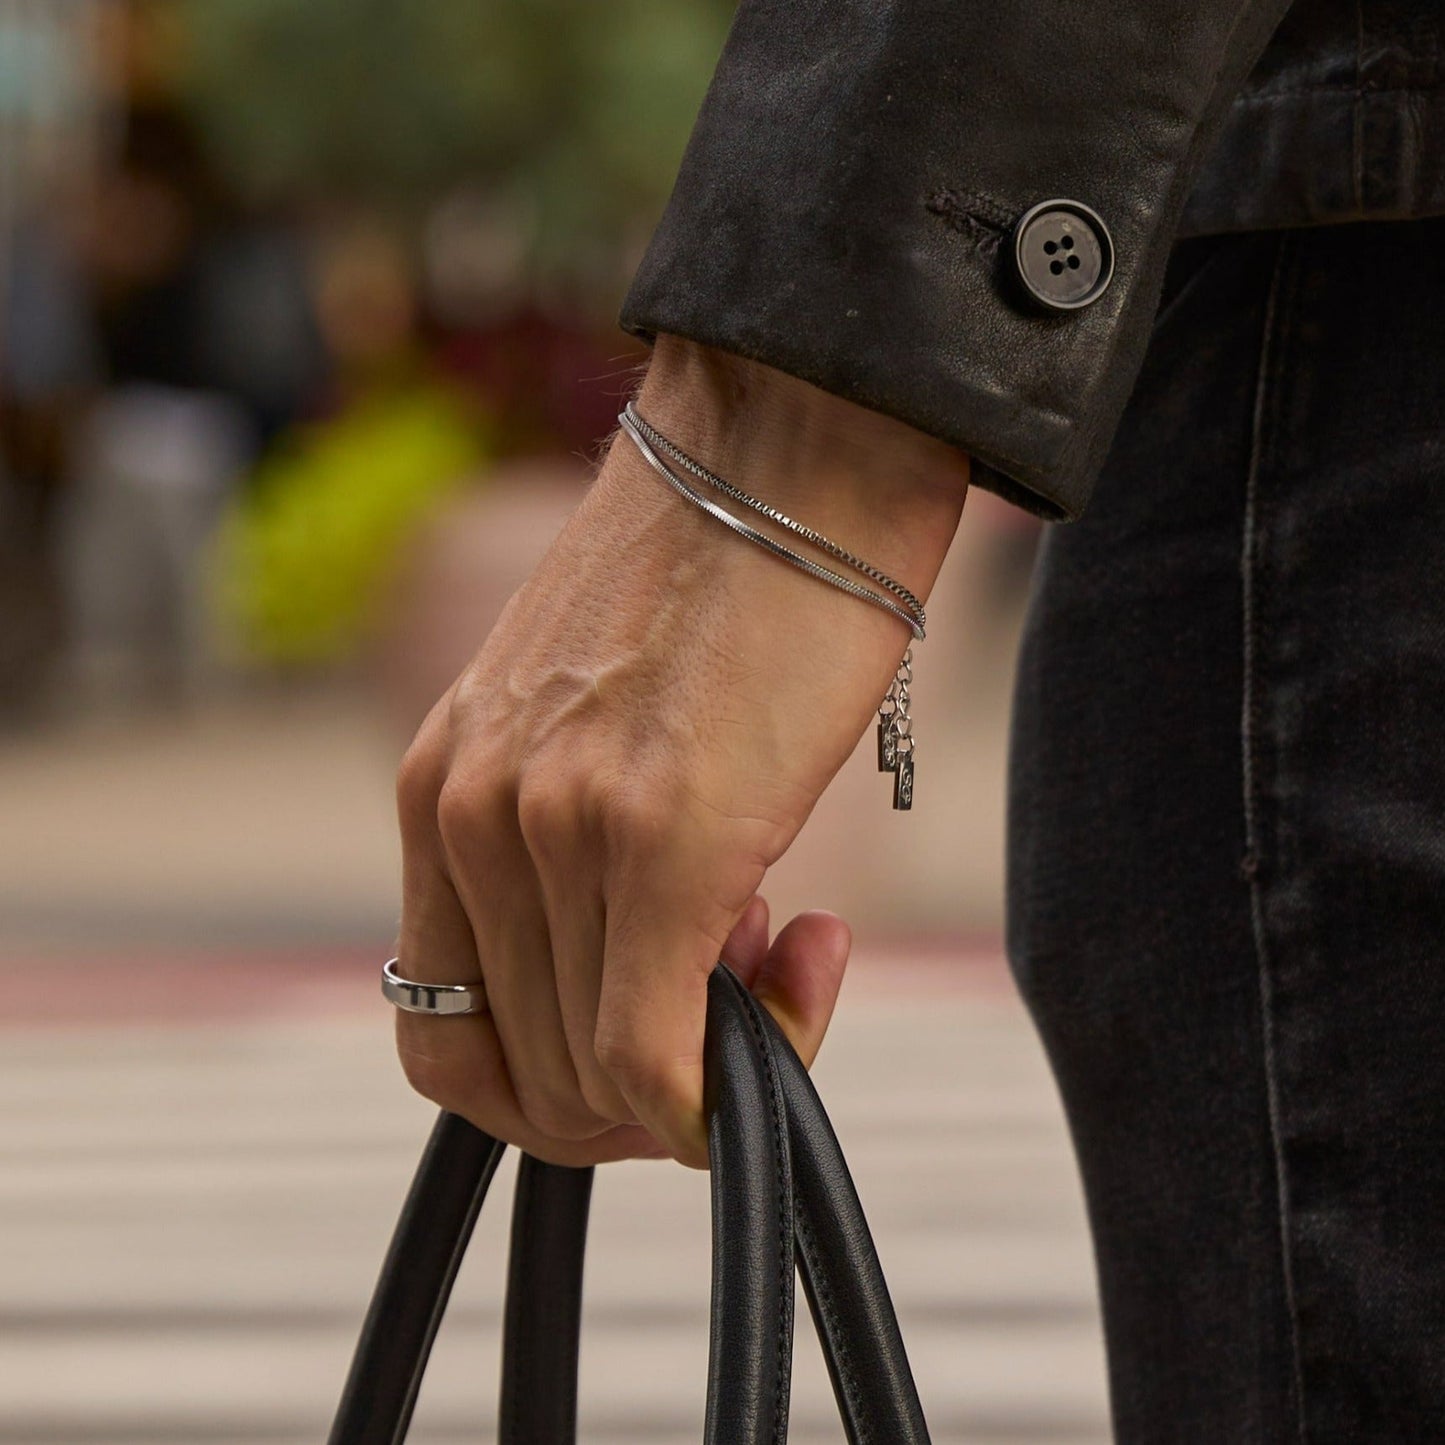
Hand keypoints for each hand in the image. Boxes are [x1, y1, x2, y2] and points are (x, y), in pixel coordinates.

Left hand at [393, 338, 967, 1166]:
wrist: (792, 440)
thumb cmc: (722, 570)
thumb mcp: (598, 716)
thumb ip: (587, 846)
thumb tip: (676, 966)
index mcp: (442, 784)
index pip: (442, 1029)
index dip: (546, 1083)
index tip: (650, 1040)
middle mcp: (471, 813)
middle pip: (520, 1072)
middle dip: (634, 1091)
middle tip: (742, 998)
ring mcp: (553, 828)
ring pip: (593, 1077)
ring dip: (703, 1062)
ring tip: (786, 941)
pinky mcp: (659, 841)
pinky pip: (658, 1060)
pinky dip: (723, 1089)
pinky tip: (805, 982)